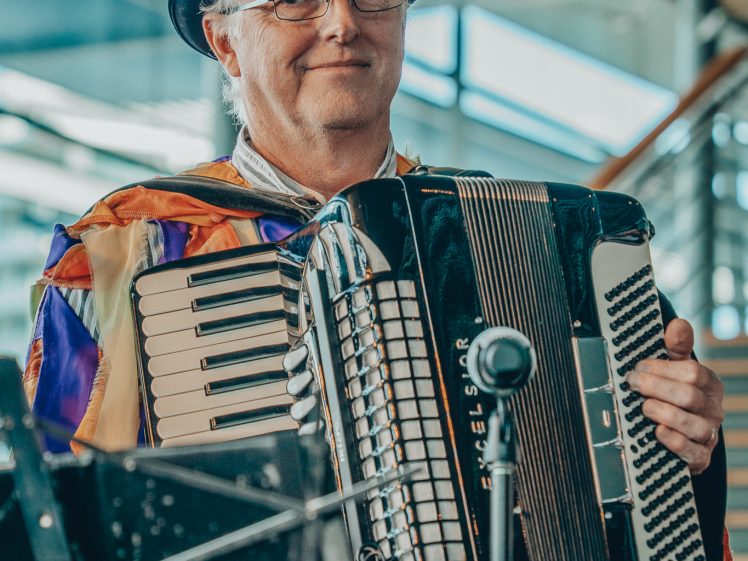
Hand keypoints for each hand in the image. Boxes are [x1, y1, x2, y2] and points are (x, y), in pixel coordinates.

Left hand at [626, 318, 723, 474]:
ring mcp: (708, 434)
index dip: (662, 368)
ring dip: (665, 413)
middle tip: (633, 383)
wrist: (680, 435)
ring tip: (644, 407)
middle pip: (690, 396)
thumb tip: (677, 323)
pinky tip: (658, 432)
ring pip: (693, 424)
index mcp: (709, 384)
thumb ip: (677, 347)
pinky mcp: (700, 457)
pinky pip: (692, 452)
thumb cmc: (675, 395)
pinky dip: (674, 442)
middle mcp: (713, 409)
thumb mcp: (676, 368)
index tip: (638, 367)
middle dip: (657, 387)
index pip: (692, 372)